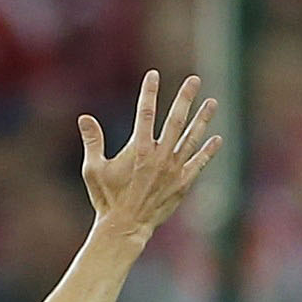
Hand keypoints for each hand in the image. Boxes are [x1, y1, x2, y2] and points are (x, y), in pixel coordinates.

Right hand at [77, 71, 222, 236]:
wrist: (125, 227)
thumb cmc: (107, 198)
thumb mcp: (94, 169)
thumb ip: (93, 142)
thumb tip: (84, 118)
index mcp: (138, 149)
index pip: (145, 113)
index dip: (149, 92)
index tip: (153, 75)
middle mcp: (159, 156)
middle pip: (176, 120)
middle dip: (185, 98)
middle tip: (194, 80)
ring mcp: (173, 169)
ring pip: (192, 139)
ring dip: (202, 120)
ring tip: (212, 102)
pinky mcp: (182, 183)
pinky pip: (198, 163)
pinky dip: (208, 151)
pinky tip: (217, 139)